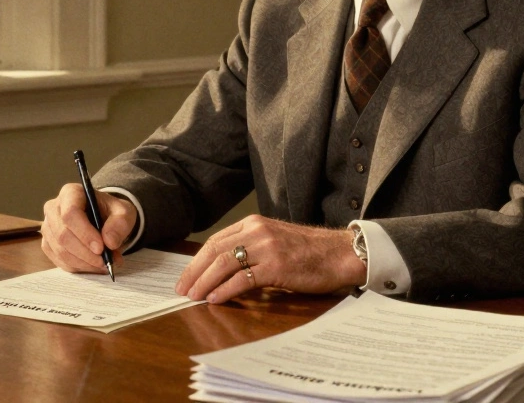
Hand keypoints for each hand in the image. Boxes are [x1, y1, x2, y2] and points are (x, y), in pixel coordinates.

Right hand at [41, 184, 135, 273]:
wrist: (102, 218)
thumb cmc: (110, 212)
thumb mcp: (124, 212)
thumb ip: (120, 223)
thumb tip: (109, 242)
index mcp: (70, 193)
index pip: (70, 213)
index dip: (84, 233)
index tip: (101, 248)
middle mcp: (53, 208)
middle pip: (63, 235)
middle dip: (86, 253)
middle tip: (106, 261)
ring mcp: (48, 227)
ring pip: (61, 251)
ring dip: (84, 262)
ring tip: (104, 264)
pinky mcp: (48, 244)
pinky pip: (60, 261)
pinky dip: (78, 267)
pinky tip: (93, 266)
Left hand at [175, 215, 365, 303]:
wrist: (340, 254)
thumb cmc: (309, 252)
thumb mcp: (274, 241)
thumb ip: (250, 248)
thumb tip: (221, 269)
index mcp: (254, 223)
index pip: (216, 241)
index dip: (196, 260)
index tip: (186, 277)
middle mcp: (257, 231)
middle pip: (214, 251)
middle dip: (194, 272)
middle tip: (183, 290)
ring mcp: (267, 247)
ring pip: (224, 264)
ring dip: (205, 283)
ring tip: (194, 297)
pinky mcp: (277, 266)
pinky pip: (243, 279)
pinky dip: (225, 291)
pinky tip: (216, 300)